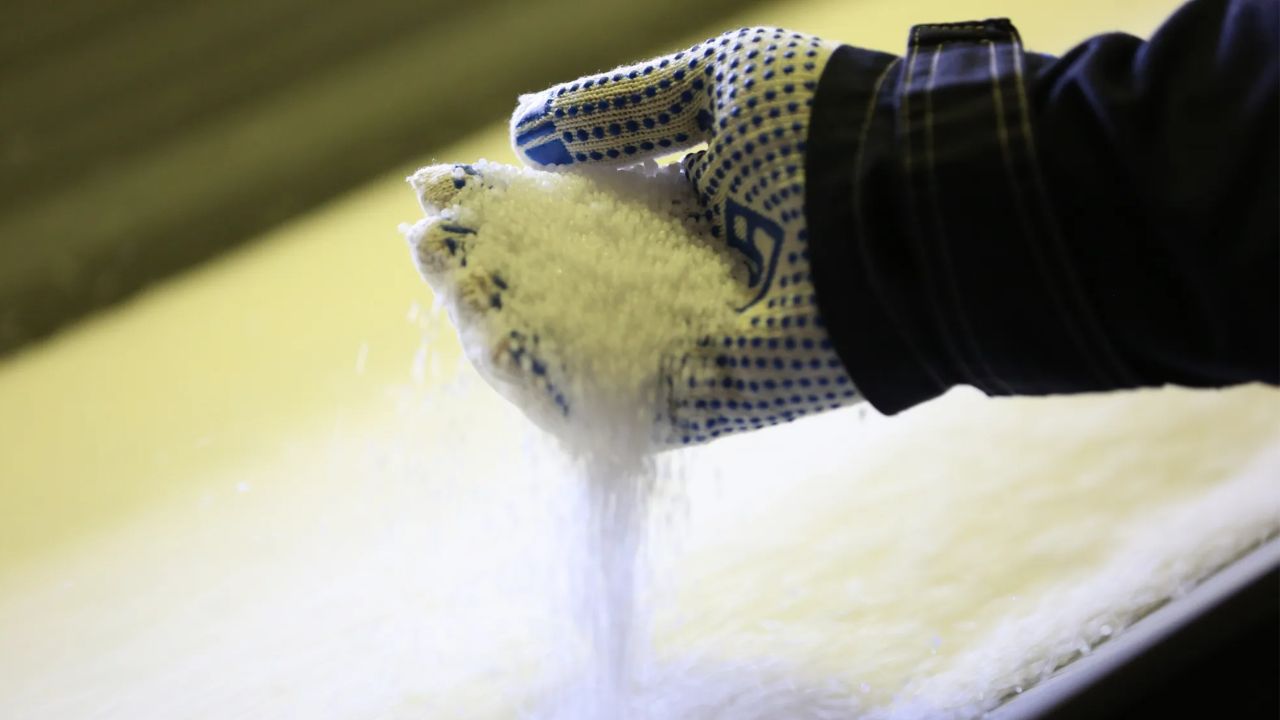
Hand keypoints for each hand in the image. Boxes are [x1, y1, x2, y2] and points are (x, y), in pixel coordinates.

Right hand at [406, 28, 863, 447]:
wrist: (917, 202)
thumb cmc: (829, 127)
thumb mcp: (717, 82)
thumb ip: (620, 108)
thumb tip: (521, 128)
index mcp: (689, 207)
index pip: (575, 215)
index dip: (506, 204)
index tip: (439, 188)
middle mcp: (685, 280)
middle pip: (563, 286)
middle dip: (489, 266)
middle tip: (424, 241)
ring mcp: (695, 345)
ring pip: (574, 350)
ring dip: (500, 324)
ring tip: (445, 287)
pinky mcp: (711, 400)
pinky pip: (613, 405)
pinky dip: (547, 385)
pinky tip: (490, 344)